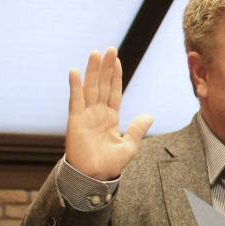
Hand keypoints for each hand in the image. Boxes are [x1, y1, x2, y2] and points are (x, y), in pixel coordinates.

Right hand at [64, 48, 152, 179]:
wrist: (94, 177)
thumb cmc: (110, 164)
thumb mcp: (129, 145)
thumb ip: (137, 129)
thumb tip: (149, 115)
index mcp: (110, 117)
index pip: (114, 92)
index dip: (115, 76)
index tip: (117, 60)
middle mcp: (97, 113)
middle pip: (102, 85)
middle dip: (105, 67)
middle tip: (109, 48)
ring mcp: (86, 115)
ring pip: (90, 88)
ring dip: (92, 71)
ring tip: (95, 54)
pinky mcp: (75, 121)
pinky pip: (75, 100)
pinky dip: (75, 86)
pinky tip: (75, 71)